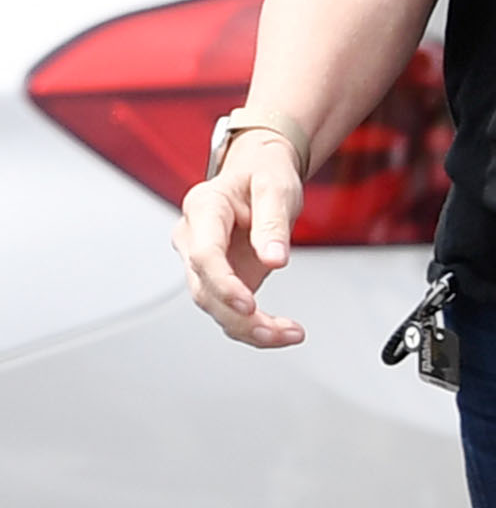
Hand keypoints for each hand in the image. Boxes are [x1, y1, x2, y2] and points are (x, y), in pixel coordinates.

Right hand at [174, 137, 308, 347]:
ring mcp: (203, 262)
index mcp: (203, 208)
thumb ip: (273, 222)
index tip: (248, 304)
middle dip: (239, 317)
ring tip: (289, 334)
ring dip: (249, 328)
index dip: (223, 284)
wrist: (260, 174)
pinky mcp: (219, 278)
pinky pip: (229, 310)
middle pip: (204, 288)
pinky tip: (281, 332)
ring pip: (214, 306)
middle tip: (278, 331)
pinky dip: (254, 326)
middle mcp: (194, 238)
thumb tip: (274, 258)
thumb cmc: (264, 174)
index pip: (203, 254)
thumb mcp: (276, 186)